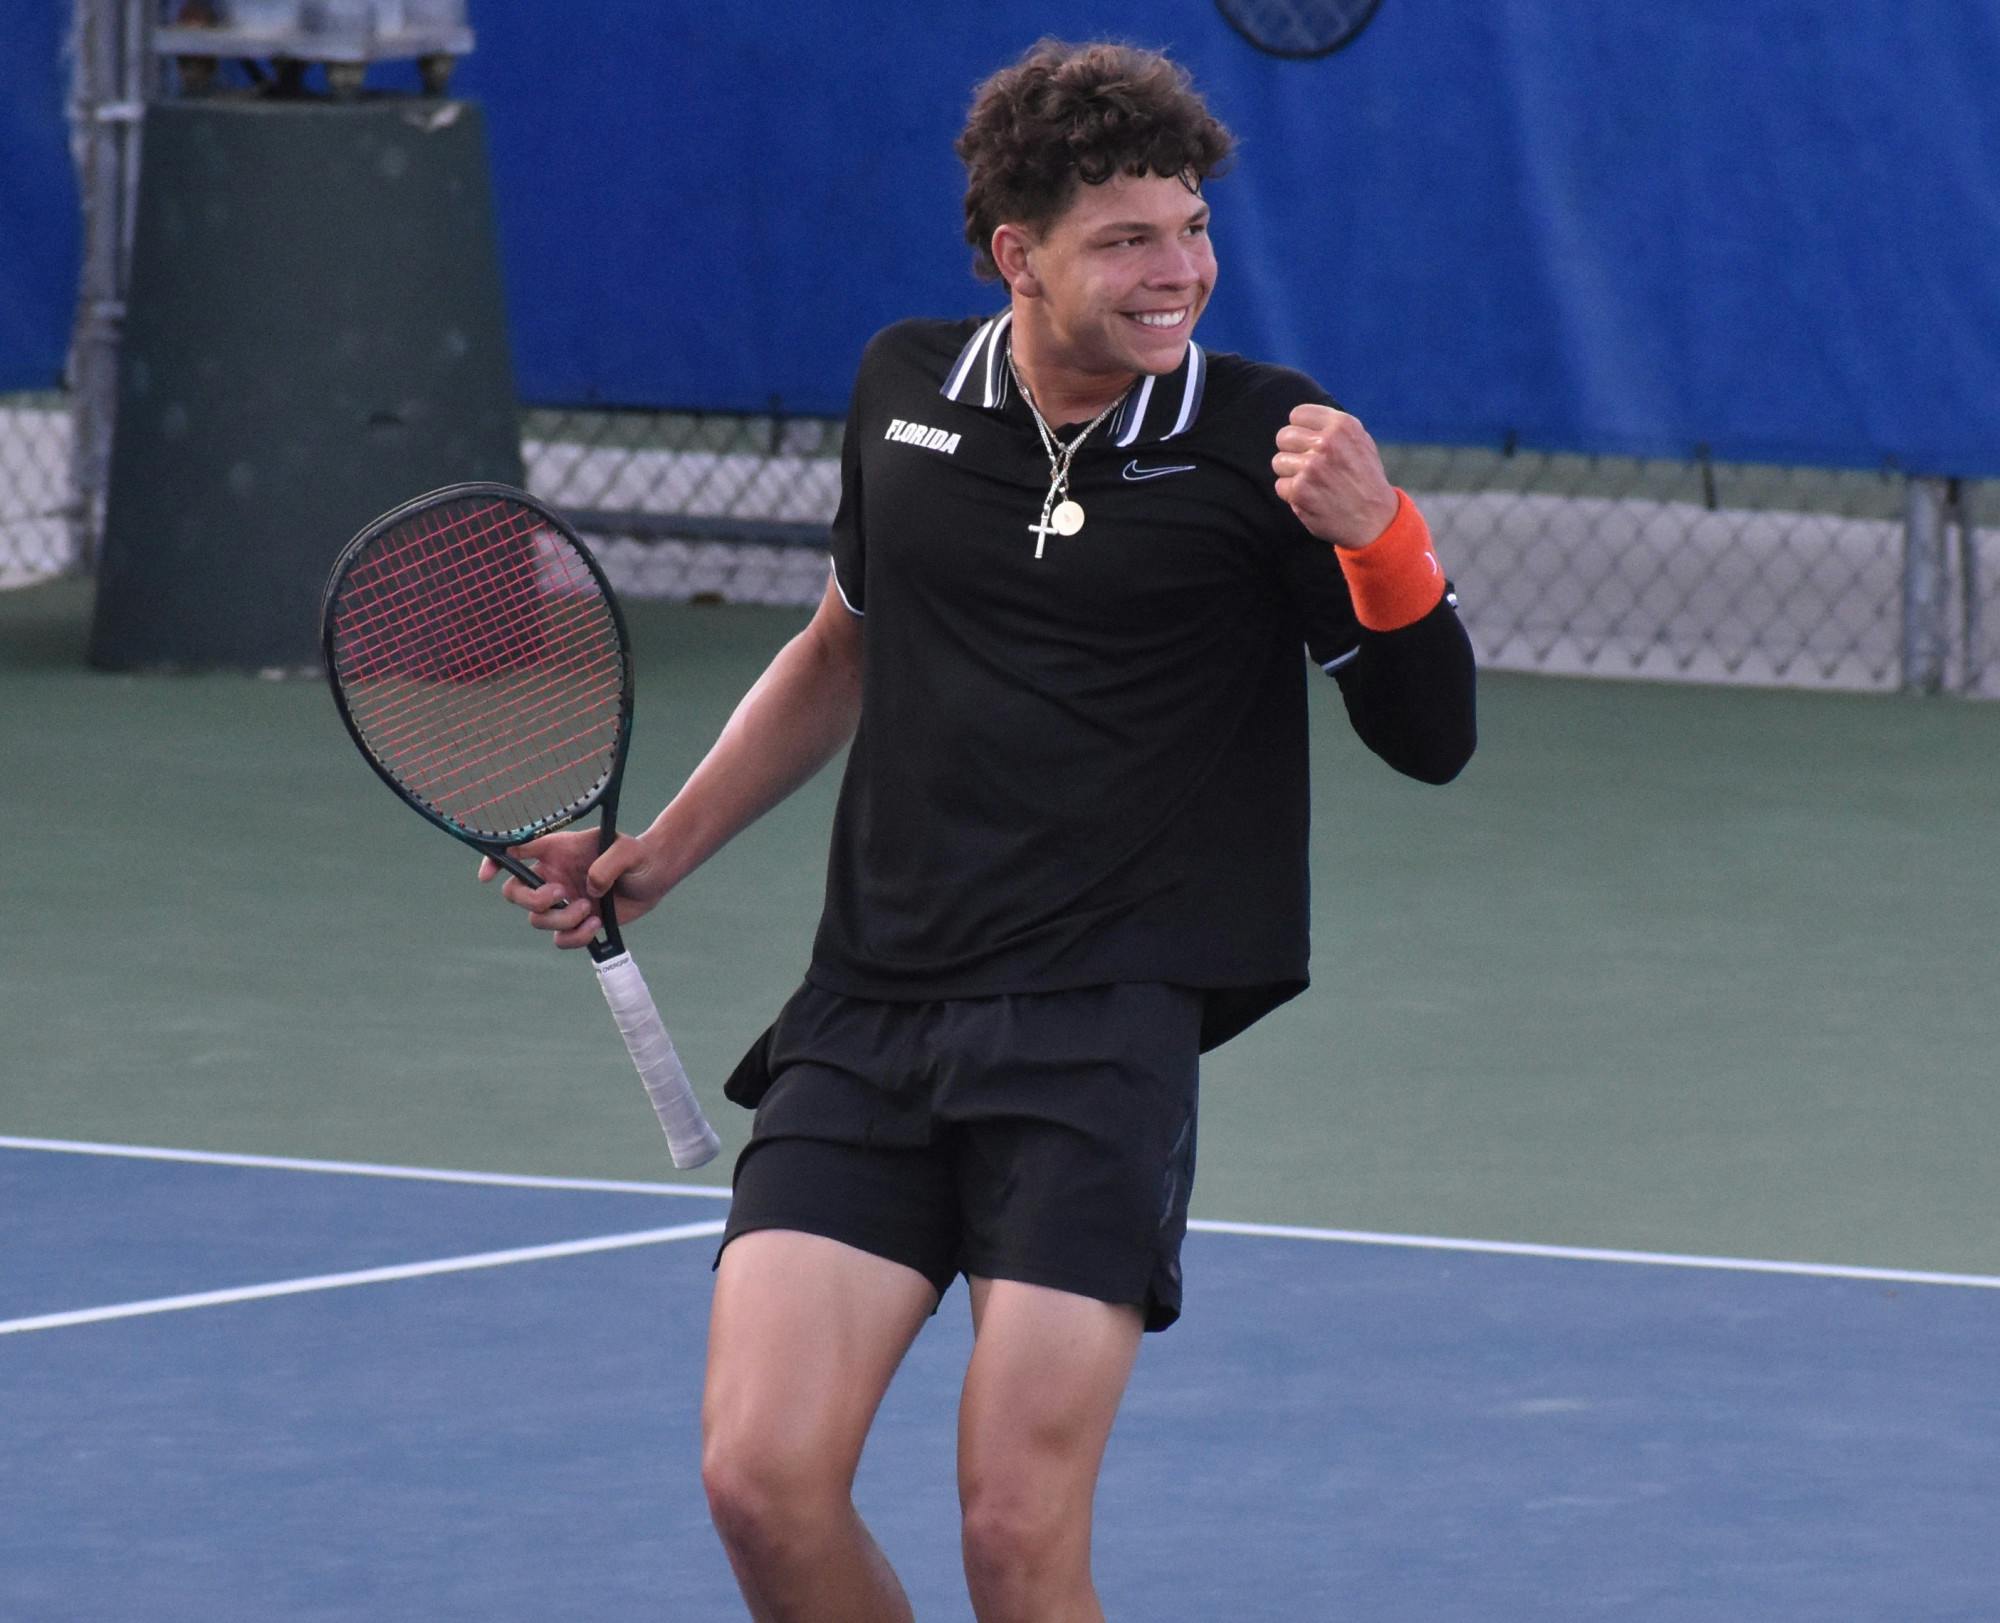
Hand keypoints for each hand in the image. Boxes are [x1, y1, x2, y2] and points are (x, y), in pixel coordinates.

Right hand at [477, 828, 670, 949]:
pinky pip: (560, 940)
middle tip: (562, 894)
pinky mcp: (576, 923)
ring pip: (538, 920)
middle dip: (533, 900)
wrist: (656, 875)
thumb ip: (607, 865)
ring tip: (590, 908)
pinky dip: (575, 937)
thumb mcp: (628, 851)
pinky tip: (596, 925)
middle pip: (515, 893)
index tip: (487, 875)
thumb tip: (588, 889)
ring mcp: (563, 901)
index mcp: (557, 851)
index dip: (494, 861)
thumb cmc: (639, 855)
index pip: (516, 851)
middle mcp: (554, 876)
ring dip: (562, 919)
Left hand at [1271, 404, 1399, 548]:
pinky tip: (1312, 498)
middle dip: (1292, 451)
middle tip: (1308, 466)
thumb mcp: (1361, 442)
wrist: (1375, 520)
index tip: (1308, 443)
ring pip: (1278, 461)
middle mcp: (1326, 443)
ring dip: (1291, 474)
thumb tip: (1302, 419)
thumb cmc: (1365, 480)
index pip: (1297, 415)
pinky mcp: (1300, 490)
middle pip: (1284, 437)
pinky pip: (1280, 485)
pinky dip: (1292, 494)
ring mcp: (1311, 467)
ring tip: (1312, 483)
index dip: (1300, 430)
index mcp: (1341, 425)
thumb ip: (1333, 428)